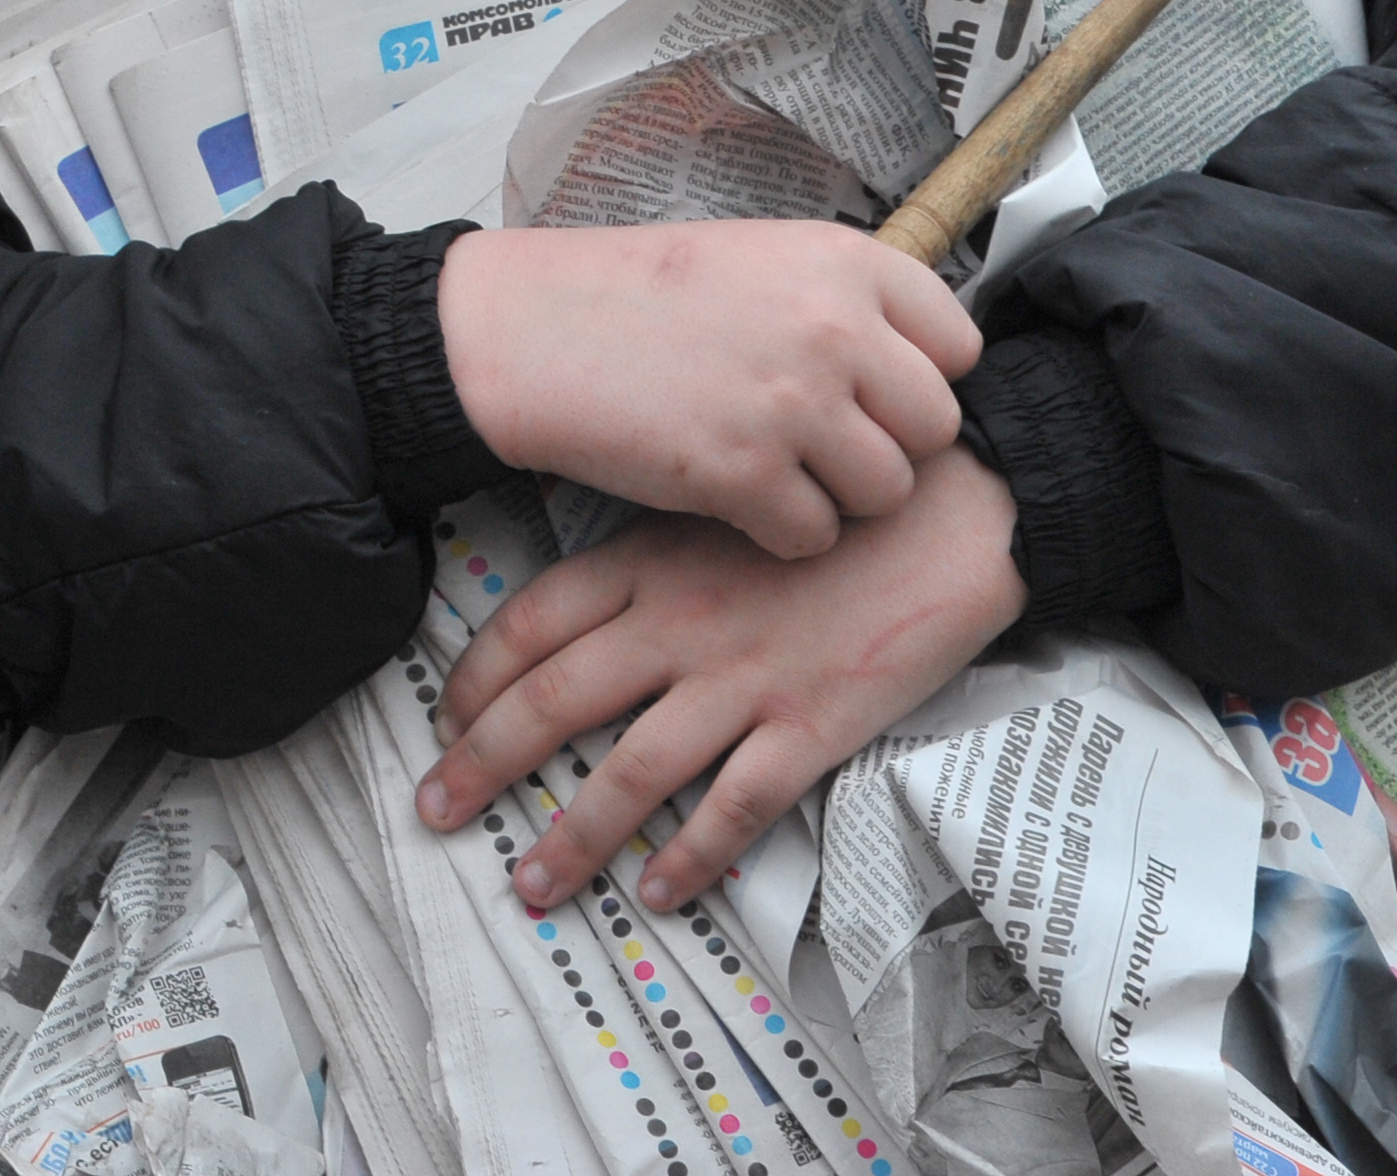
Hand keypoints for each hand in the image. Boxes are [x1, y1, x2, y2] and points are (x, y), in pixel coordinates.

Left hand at [414, 446, 1027, 910]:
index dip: (478, 678)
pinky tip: (660, 895)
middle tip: (435, 812)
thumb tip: (583, 602)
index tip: (445, 721)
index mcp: (649, 562)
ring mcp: (744, 679)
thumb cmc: (837, 502)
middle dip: (483, 763)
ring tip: (530, 886)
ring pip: (631, 771)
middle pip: (554, 701)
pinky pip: (735, 806)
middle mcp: (678, 623)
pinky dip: (691, 856)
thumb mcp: (722, 503)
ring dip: (572, 838)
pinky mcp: (812, 725)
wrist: (960, 506)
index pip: (533, 623)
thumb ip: (653, 554)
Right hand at [439, 218, 980, 556]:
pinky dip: (781, 533)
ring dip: (839, 496)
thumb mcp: (756, 256)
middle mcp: (832, 329)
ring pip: (887, 491)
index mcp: (841, 262)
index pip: (957, 346)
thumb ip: (841, 300)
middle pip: (934, 428)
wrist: (526, 329)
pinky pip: (816, 536)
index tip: (874, 391)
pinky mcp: (744, 475)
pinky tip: (737, 499)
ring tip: (779, 470)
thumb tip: (919, 366)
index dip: (918, 379)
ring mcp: (792, 405)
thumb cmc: (634, 294)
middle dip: (887, 447)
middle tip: (823, 442)